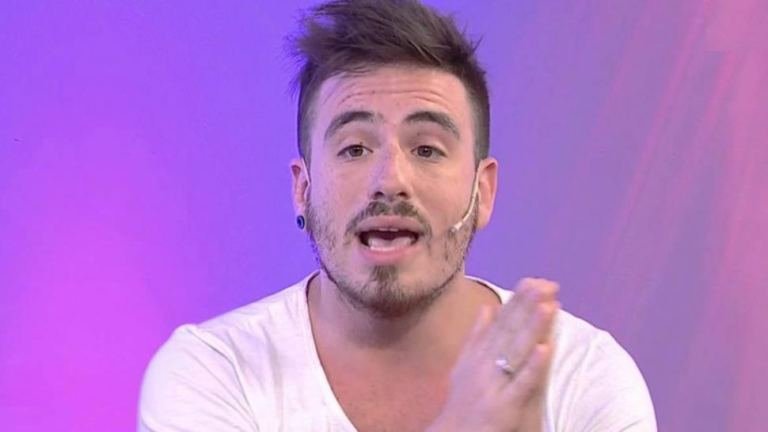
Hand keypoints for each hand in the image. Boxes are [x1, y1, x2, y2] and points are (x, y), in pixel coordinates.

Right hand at [427, 278, 559, 431]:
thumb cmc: (462, 402)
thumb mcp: (464, 365)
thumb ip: (476, 337)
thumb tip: (486, 308)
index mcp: (479, 353)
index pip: (501, 321)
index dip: (517, 300)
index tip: (534, 279)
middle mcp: (485, 363)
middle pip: (509, 330)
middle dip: (527, 306)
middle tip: (546, 283)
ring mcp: (494, 383)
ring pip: (516, 351)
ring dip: (532, 327)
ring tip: (548, 305)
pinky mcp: (504, 405)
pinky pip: (521, 384)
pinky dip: (532, 366)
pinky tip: (545, 348)